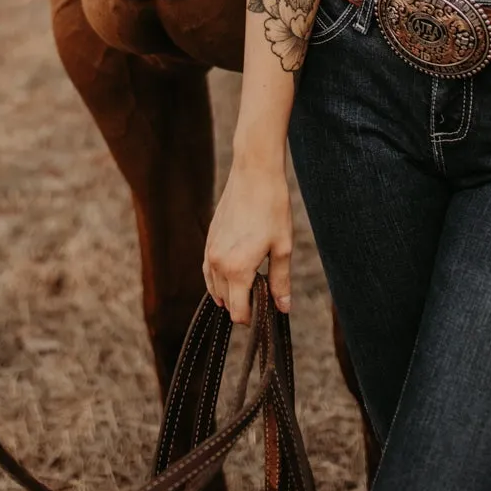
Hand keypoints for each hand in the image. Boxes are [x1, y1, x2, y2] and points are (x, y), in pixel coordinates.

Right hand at [203, 157, 292, 325]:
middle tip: (264, 293)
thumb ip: (280, 281)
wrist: (254, 173)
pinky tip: (234, 273)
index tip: (266, 310)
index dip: (252, 317)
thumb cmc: (272, 208)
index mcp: (237, 269)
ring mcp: (210, 250)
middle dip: (243, 304)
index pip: (237, 312)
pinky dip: (219, 278)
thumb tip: (283, 308)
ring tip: (252, 283)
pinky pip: (208, 270)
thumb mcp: (283, 247)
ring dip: (230, 292)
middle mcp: (217, 263)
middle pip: (226, 302)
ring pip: (214, 287)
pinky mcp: (208, 239)